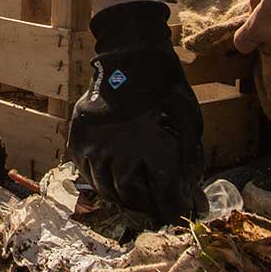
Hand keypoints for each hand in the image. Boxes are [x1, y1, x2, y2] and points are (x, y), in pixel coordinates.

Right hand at [67, 2, 204, 225]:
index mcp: (153, 151)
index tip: (176, 216)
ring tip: (132, 192)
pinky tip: (110, 176)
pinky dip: (99, 180)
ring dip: (121, 195)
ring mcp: (96, 147)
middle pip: (132, 196)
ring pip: (106, 188)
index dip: (172, 211)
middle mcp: (121, 154)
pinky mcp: (80, 139)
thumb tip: (190, 187)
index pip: (163, 198)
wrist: (129, 55)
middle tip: (154, 202)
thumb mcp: (189, 118)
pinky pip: (86, 173)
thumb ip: (190, 156)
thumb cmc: (164, 86)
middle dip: (145, 204)